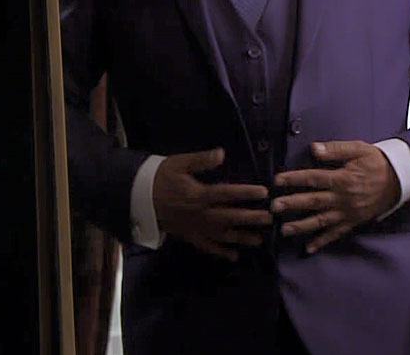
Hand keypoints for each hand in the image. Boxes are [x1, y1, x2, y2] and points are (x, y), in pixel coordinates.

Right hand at [153, 148, 272, 261]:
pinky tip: (234, 256)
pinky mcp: (189, 236)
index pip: (227, 194)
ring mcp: (195, 228)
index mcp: (199, 195)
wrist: (139, 198)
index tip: (263, 192)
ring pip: (222, 235)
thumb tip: (222, 153)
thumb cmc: (162, 177)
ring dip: (241, 238)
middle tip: (270, 219)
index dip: (246, 193)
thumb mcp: (180, 163)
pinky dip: (220, 252)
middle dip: (251, 218)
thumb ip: (201, 160)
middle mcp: (200, 214)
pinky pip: (207, 247)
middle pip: (229, 217)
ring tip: (259, 240)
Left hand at [272, 141, 401, 253]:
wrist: (399, 180)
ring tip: (284, 230)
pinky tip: (309, 248)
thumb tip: (314, 149)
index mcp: (343, 178)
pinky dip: (322, 241)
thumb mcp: (359, 149)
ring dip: (302, 226)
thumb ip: (336, 149)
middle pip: (314, 201)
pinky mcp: (353, 221)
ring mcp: (348, 212)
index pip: (314, 178)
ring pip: (321, 221)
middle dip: (292, 204)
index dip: (294, 179)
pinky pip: (336, 233)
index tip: (277, 181)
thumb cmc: (376, 162)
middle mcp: (343, 198)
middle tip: (273, 208)